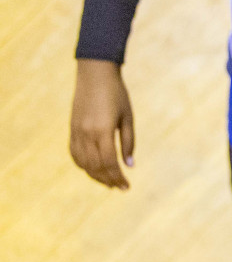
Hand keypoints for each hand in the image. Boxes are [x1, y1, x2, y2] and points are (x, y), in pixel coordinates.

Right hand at [70, 59, 135, 188]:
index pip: (109, 162)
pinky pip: (74, 152)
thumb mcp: (128, 118)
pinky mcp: (72, 128)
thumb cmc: (117, 95)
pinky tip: (92, 169)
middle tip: (119, 188)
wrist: (95, 74)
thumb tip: (129, 165)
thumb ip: (128, 142)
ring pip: (83, 162)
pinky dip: (82, 164)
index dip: (117, 177)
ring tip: (108, 182)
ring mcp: (76, 131)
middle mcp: (86, 133)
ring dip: (95, 175)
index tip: (126, 186)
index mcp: (103, 130)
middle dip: (108, 180)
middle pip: (96, 166)